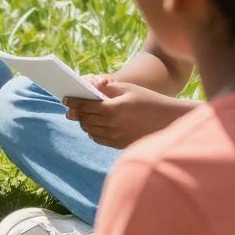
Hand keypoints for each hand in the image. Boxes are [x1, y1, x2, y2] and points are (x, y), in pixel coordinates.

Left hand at [65, 78, 183, 147]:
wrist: (169, 120)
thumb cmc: (149, 100)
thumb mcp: (128, 90)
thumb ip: (107, 90)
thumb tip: (89, 90)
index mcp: (112, 109)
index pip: (85, 106)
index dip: (73, 102)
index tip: (65, 99)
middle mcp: (112, 125)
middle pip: (85, 120)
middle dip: (77, 114)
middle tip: (71, 109)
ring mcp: (116, 137)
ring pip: (91, 131)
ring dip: (84, 123)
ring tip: (82, 117)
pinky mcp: (121, 145)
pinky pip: (100, 139)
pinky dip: (93, 133)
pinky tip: (94, 126)